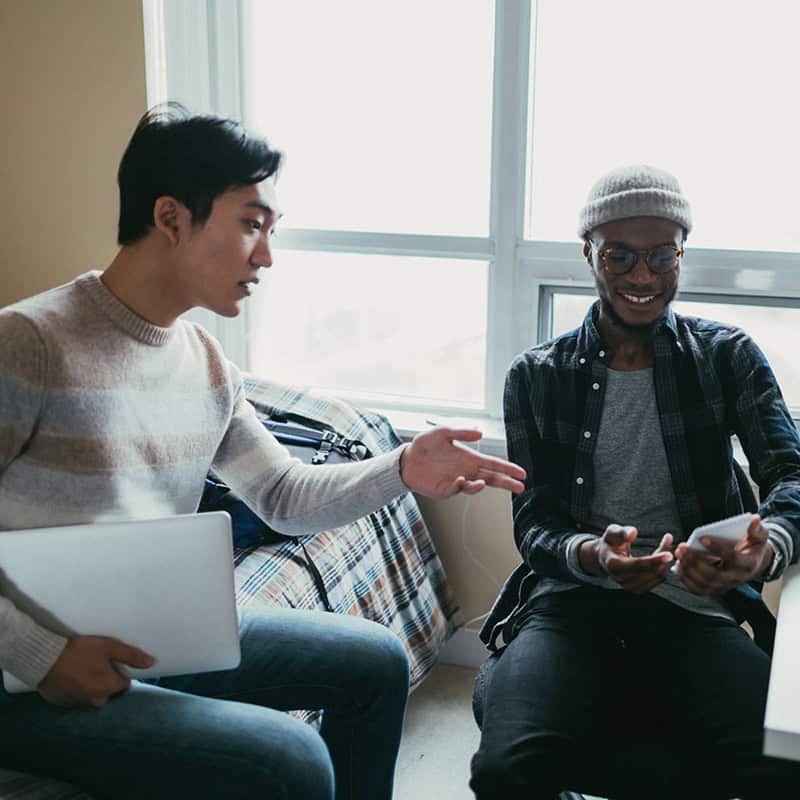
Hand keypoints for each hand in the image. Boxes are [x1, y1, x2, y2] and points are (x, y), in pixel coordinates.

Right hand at [38, 635, 154, 708]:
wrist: (44, 659)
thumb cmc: (80, 651)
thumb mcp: (109, 647)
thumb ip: (132, 656)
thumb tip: (152, 663)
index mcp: (110, 687)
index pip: (124, 683)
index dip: (120, 672)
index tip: (112, 662)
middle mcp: (96, 700)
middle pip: (109, 690)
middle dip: (106, 680)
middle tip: (97, 664)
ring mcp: (79, 704)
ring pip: (93, 695)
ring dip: (92, 685)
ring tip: (83, 669)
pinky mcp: (64, 703)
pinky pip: (77, 697)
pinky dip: (78, 689)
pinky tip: (72, 677)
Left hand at [400, 427, 525, 497]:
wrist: (406, 459)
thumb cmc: (425, 445)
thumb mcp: (442, 433)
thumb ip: (460, 433)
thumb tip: (480, 432)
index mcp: (469, 457)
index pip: (493, 463)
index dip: (508, 468)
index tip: (522, 473)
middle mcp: (466, 471)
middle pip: (491, 478)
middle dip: (506, 483)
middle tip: (521, 487)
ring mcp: (456, 481)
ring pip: (475, 487)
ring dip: (480, 486)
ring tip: (482, 482)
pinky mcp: (444, 490)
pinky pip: (455, 490)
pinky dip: (460, 486)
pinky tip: (460, 480)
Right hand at [580, 525, 673, 592]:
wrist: (605, 557)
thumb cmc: (610, 543)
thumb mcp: (612, 532)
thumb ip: (622, 532)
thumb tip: (633, 533)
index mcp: (613, 565)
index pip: (638, 565)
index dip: (654, 560)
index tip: (669, 554)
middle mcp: (621, 579)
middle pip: (651, 571)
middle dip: (663, 556)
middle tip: (668, 539)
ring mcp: (630, 586)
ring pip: (657, 576)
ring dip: (664, 561)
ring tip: (664, 545)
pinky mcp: (638, 589)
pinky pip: (658, 579)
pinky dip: (663, 567)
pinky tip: (660, 557)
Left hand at [674, 514, 772, 595]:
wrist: (754, 565)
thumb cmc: (753, 548)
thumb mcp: (759, 537)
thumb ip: (757, 528)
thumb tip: (754, 518)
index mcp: (747, 564)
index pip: (732, 558)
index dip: (716, 548)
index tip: (702, 538)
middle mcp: (736, 578)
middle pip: (713, 574)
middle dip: (695, 560)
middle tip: (682, 547)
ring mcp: (725, 586)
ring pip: (704, 583)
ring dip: (688, 569)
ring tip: (679, 553)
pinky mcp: (716, 590)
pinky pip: (699, 589)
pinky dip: (687, 579)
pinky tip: (679, 566)